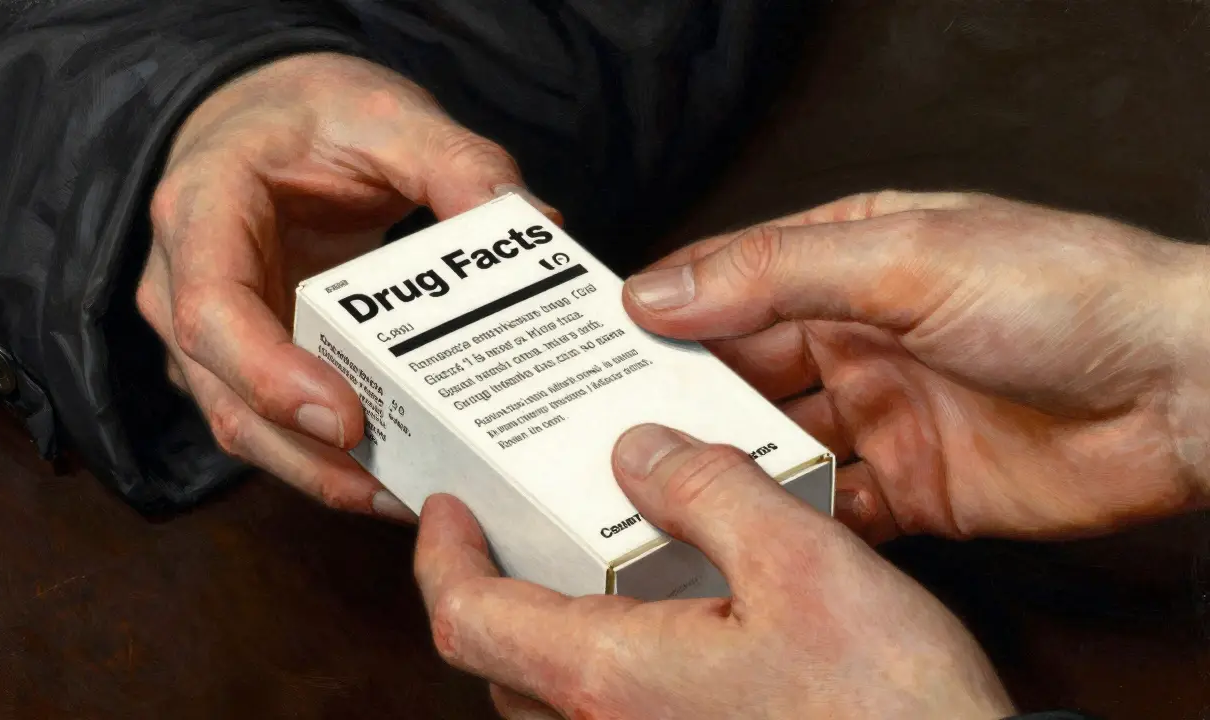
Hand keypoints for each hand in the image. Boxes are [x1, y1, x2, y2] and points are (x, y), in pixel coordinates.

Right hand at [136, 53, 557, 518]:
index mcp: (202, 211)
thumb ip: (459, 164)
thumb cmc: (312, 113)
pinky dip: (330, 461)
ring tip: (416, 496)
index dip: (272, 377)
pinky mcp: (241, 363)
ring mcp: (205, 335)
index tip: (348, 418)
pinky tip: (401, 473)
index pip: (212, 312)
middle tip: (407, 489)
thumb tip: (538, 230)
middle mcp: (182, 285)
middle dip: (312, 460)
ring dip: (326, 476)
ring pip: (248, 431)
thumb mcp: (388, 114)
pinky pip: (275, 427)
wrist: (266, 119)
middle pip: (227, 401)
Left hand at [415, 424, 1013, 719]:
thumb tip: (640, 453)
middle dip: (492, 584)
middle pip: (499, 656)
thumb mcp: (804, 565)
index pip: (467, 616)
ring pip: (551, 692)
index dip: (441, 554)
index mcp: (611, 676)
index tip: (444, 505)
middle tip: (514, 519)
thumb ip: (711, 493)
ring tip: (592, 559)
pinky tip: (670, 621)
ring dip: (548, 625)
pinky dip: (605, 660)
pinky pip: (607, 714)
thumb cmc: (886, 710)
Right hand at [625, 191, 1209, 542]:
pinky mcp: (913, 492)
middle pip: (741, 373)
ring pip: (775, 446)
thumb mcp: (906, 259)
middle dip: (681, 399)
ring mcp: (882, 418)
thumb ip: (778, 274)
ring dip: (727, 464)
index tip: (594, 347)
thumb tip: (664, 291)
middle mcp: (857, 340)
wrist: (1183, 392)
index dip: (664, 314)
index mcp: (850, 263)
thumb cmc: (1068, 293)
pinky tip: (750, 529)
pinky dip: (790, 521)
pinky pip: (830, 510)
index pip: (731, 284)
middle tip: (608, 428)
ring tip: (658, 483)